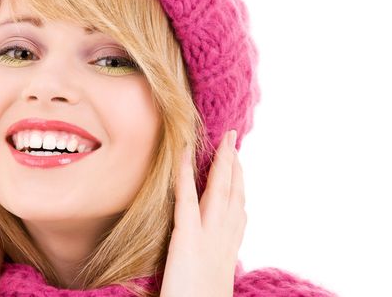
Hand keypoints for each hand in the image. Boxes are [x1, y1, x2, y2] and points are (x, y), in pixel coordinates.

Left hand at [159, 130, 246, 296]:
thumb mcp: (215, 281)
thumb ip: (218, 261)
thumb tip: (219, 253)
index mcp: (228, 250)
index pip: (239, 212)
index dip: (239, 187)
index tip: (239, 169)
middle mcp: (224, 240)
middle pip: (234, 195)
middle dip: (236, 166)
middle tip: (235, 141)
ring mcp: (207, 237)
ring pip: (219, 192)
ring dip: (222, 163)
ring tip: (224, 141)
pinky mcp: (186, 239)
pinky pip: (186, 199)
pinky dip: (185, 174)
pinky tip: (184, 153)